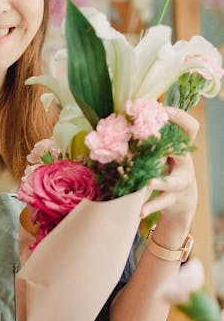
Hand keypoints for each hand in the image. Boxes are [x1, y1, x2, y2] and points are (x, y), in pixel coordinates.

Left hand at [141, 107, 197, 235]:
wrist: (181, 200)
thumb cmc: (166, 168)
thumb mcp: (163, 151)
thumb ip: (153, 136)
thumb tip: (129, 114)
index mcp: (182, 147)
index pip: (190, 128)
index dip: (180, 116)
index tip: (162, 108)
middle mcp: (184, 164)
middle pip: (182, 152)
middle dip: (168, 146)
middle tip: (154, 136)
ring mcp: (180, 183)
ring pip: (172, 182)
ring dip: (160, 182)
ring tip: (149, 183)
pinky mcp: (172, 199)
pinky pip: (161, 203)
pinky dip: (150, 207)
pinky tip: (139, 212)